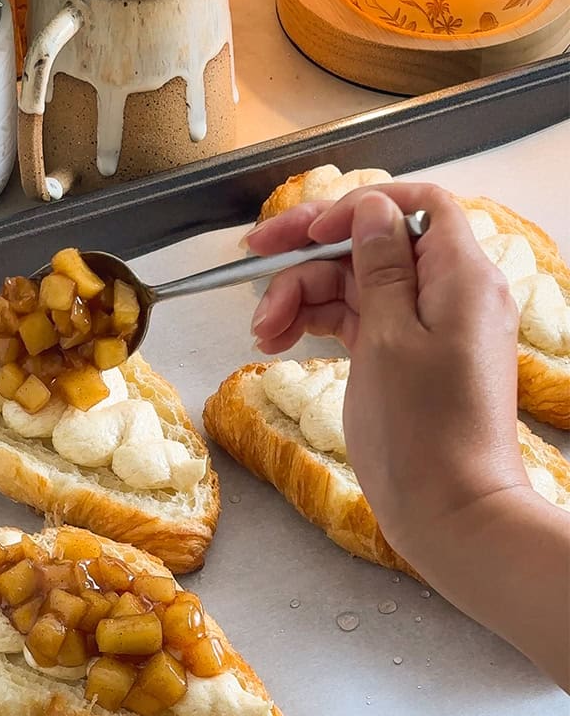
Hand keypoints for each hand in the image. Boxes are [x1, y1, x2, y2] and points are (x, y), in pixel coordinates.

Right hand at [246, 183, 526, 548]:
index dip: (357, 207)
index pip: (416, 206)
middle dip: (310, 252)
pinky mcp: (405, 354)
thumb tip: (370, 212)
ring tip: (263, 331)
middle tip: (255, 258)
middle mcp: (450, 293)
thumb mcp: (390, 338)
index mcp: (461, 276)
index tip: (306, 230)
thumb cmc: (425, 433)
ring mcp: (427, 325)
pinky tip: (278, 340)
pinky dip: (315, 321)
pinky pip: (356, 317)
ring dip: (301, 295)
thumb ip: (380, 267)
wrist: (449, 509)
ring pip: (354, 282)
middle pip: (372, 243)